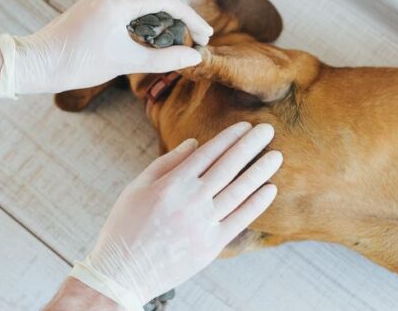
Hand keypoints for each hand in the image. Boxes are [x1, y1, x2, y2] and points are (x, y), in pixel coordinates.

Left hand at [0, 0, 212, 96]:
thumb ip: (164, 59)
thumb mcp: (126, 63)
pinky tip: (153, 37)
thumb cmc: (77, 64)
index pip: (165, 2)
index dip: (190, 18)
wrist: (37, 63)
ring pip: (143, 2)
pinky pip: (128, 7)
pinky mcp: (94, 6)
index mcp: (117, 2)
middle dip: (180, 18)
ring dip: (163, 19)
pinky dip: (146, 20)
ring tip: (179, 39)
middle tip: (197, 38)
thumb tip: (194, 58)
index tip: (206, 35)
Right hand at [70, 123, 281, 309]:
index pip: (208, 153)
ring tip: (276, 155)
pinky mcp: (211, 245)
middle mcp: (190, 200)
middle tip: (269, 130)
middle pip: (228, 166)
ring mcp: (203, 223)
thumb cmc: (125, 225)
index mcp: (171, 183)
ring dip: (260, 171)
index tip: (246, 126)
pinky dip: (256, 203)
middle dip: (250, 145)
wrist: (122, 272)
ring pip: (239, 190)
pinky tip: (270, 189)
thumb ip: (167, 162)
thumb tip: (195, 143)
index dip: (229, 138)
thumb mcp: (136, 187)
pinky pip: (240, 219)